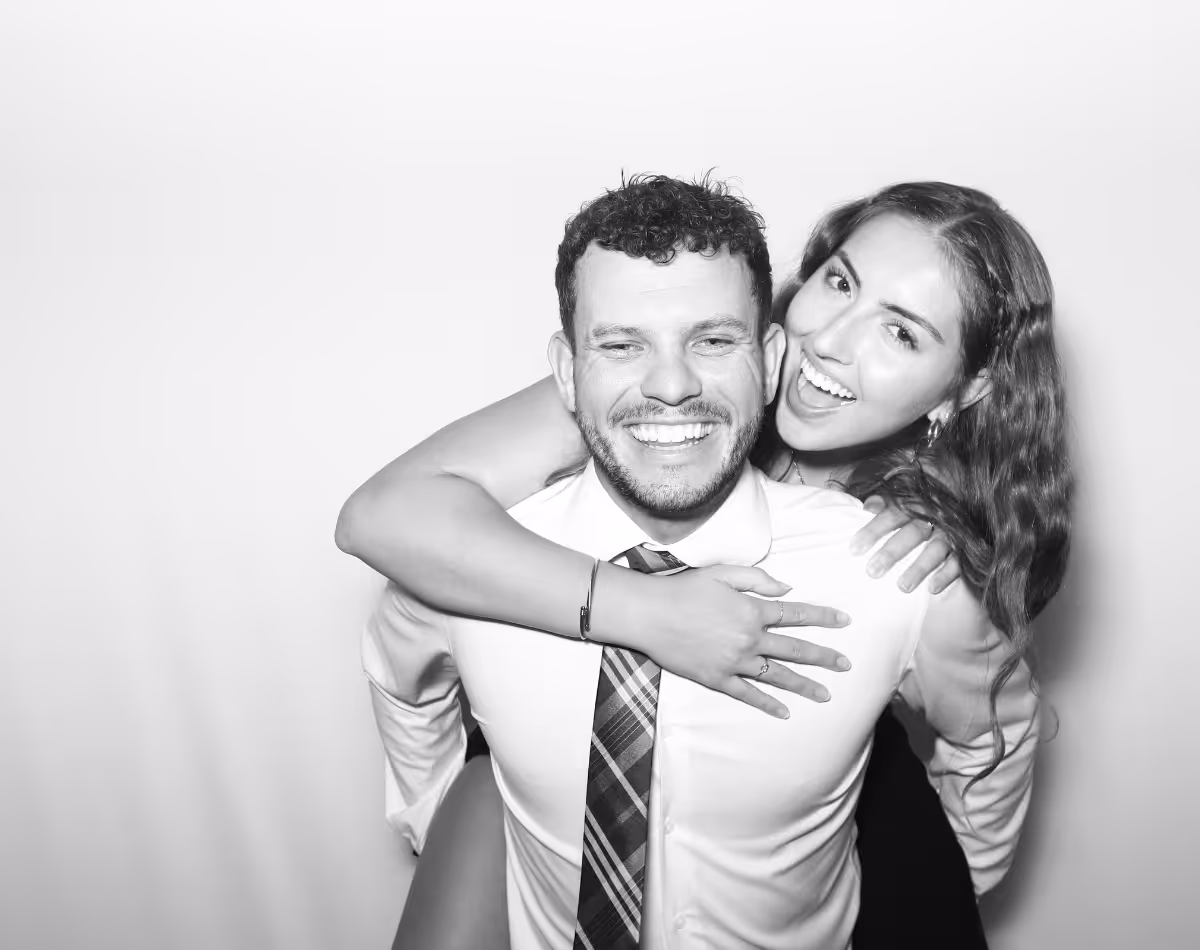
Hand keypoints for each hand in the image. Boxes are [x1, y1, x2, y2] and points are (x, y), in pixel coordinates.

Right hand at [596, 563, 850, 719]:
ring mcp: (734, 662)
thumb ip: (757, 579)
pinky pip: (747, 694)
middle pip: (795, 650)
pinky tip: (784, 712)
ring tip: (826, 694)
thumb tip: (787, 588)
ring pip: (777, 676)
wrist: (650, 614)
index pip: (796, 615)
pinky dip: (767, 704)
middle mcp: (749, 640)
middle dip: (824, 657)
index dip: (822, 617)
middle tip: (846, 665)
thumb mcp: (722, 573)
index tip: (844, 622)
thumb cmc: (684, 588)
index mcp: (752, 611)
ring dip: (804, 685)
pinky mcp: (717, 679)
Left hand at [849, 495, 960, 593]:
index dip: (873, 530)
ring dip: (919, 568)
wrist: (958, 510)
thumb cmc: (916, 513)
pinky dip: (945, 575)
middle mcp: (933, 517)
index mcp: (913, 505)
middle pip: (912, 532)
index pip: (891, 515)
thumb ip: (883, 504)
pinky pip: (958, 562)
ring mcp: (951, 534)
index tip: (854, 549)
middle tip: (872, 572)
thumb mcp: (902, 503)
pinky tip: (932, 589)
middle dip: (892, 552)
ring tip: (902, 587)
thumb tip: (866, 507)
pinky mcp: (965, 550)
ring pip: (936, 549)